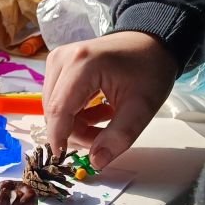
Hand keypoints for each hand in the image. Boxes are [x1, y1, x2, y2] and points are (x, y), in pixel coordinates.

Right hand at [43, 32, 176, 169]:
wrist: (151, 42)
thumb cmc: (149, 69)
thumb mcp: (142, 107)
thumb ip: (119, 137)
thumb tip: (96, 162)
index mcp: (81, 65)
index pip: (58, 111)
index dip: (59, 139)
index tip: (66, 160)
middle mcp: (62, 59)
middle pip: (54, 111)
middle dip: (74, 132)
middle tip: (104, 139)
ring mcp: (57, 60)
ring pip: (53, 107)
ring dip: (75, 123)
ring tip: (105, 121)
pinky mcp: (58, 64)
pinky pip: (57, 98)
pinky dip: (74, 112)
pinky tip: (96, 110)